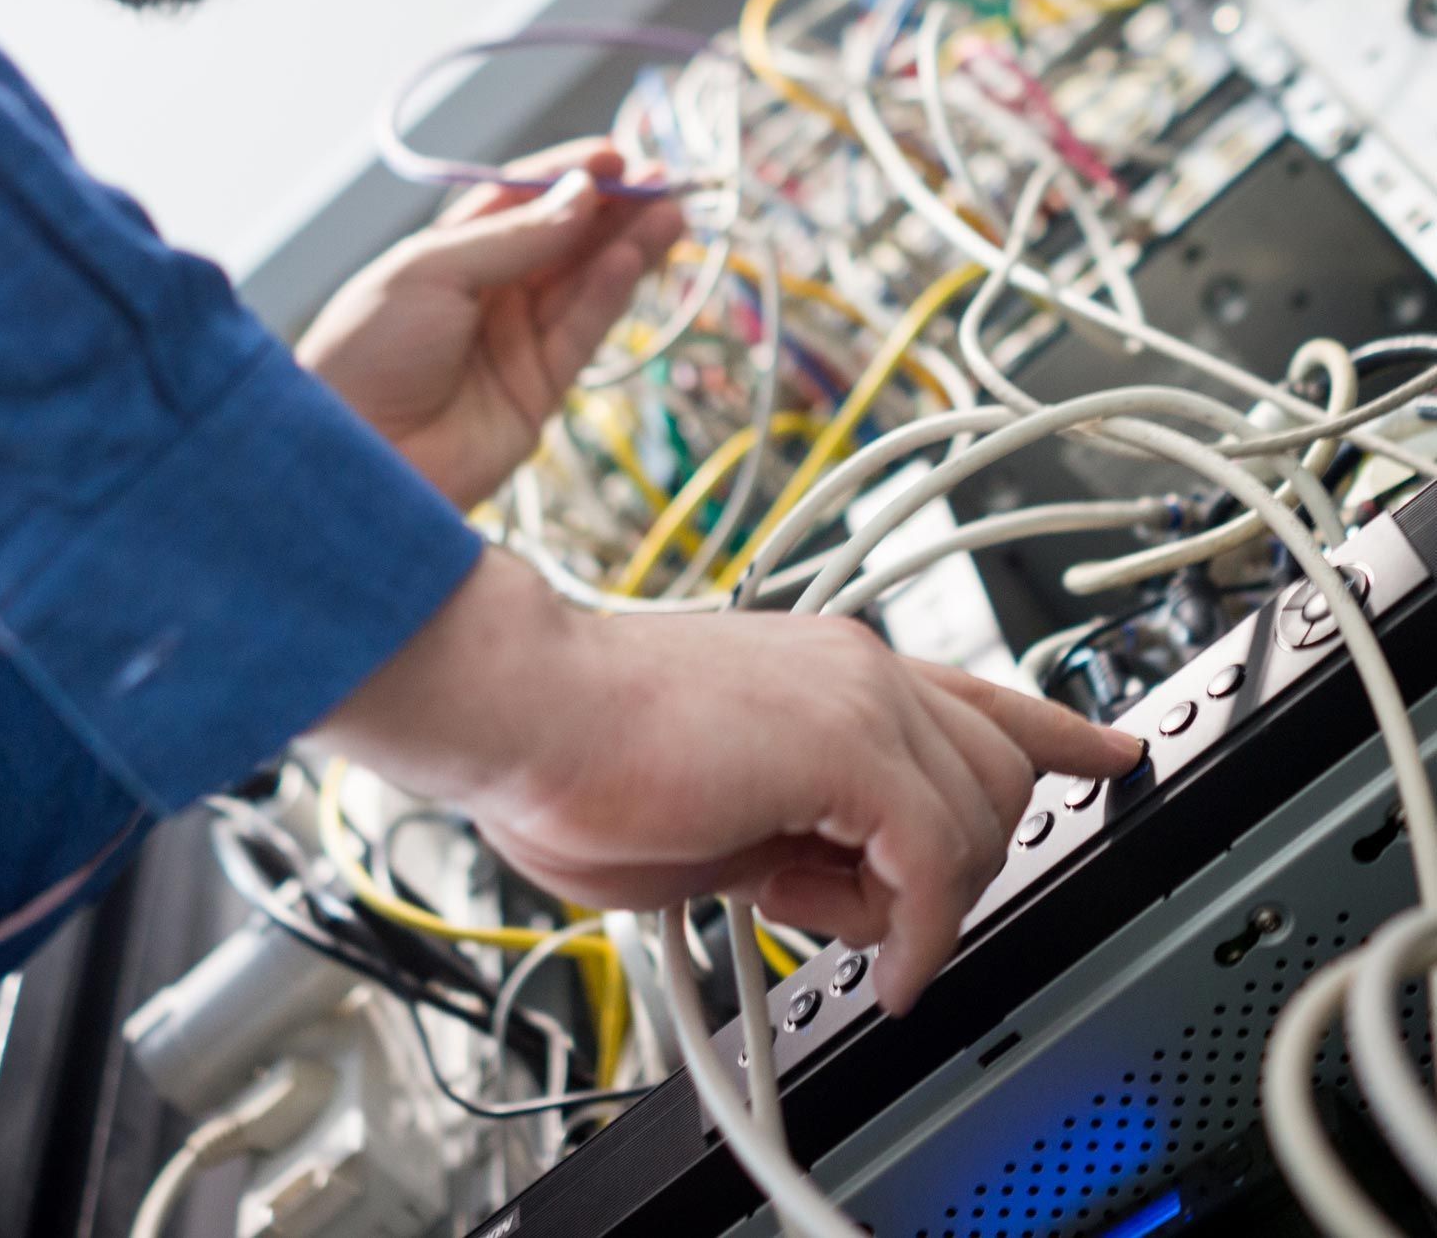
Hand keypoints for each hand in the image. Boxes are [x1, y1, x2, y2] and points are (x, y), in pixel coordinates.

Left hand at [297, 143, 682, 510]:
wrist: (355, 457)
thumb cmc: (366, 353)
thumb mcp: (429, 272)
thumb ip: (513, 237)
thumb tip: (584, 195)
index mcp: (446, 257)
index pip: (519, 204)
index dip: (568, 178)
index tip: (615, 157)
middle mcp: (485, 297)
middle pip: (562, 243)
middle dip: (612, 212)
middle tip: (661, 182)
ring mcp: (514, 345)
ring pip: (584, 285)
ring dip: (627, 248)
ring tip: (672, 214)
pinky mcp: (539, 393)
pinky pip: (582, 334)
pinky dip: (610, 296)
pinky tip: (632, 261)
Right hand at [317, 551, 1144, 1015]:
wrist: (521, 709)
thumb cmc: (576, 755)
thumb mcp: (716, 804)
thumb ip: (792, 827)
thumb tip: (821, 874)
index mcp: (828, 668)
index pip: (978, 696)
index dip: (1058, 732)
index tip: (1108, 752)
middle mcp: (860, 667)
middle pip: (1001, 778)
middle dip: (952, 869)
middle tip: (852, 907)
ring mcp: (861, 697)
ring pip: (983, 822)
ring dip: (917, 903)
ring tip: (810, 910)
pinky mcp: (850, 746)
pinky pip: (939, 863)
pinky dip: (922, 932)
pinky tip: (881, 962)